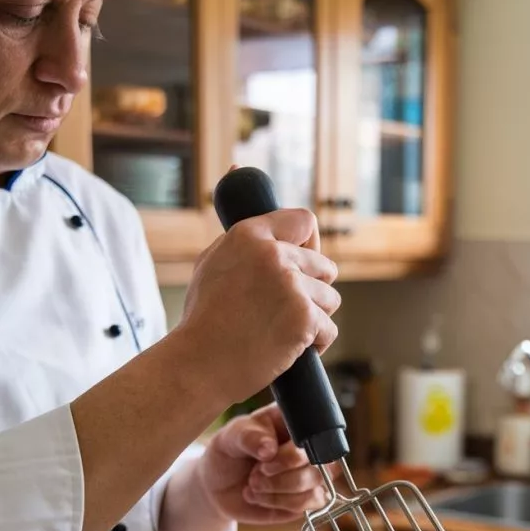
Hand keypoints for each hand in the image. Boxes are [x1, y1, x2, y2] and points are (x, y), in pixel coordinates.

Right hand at [173, 208, 340, 415]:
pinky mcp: (304, 318)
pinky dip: (315, 345)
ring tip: (284, 332)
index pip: (304, 220)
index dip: (311, 244)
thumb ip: (238, 228)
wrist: (199, 364)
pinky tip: (291, 350)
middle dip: (313, 289)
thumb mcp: (212, 261)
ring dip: (314, 318)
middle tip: (287, 311)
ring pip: (330, 299)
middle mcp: (273, 255)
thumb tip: (236, 167)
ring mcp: (291, 286)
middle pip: (324, 265)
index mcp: (250, 234)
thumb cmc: (204, 320)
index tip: (306, 263)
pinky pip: (328, 330)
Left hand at [197, 403, 333, 524]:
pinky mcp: (307, 498)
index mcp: (296, 422)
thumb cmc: (229, 452)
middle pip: (319, 464)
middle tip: (256, 472)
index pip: (314, 434)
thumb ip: (248, 437)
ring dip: (278, 490)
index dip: (293, 451)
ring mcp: (312, 473)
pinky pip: (308, 505)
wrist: (218, 484)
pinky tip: (261, 497)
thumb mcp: (231, 437)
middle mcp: (310, 447)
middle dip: (282, 474)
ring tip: (255, 484)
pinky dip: (280, 503)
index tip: (266, 455)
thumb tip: (269, 448)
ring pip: (314, 487)